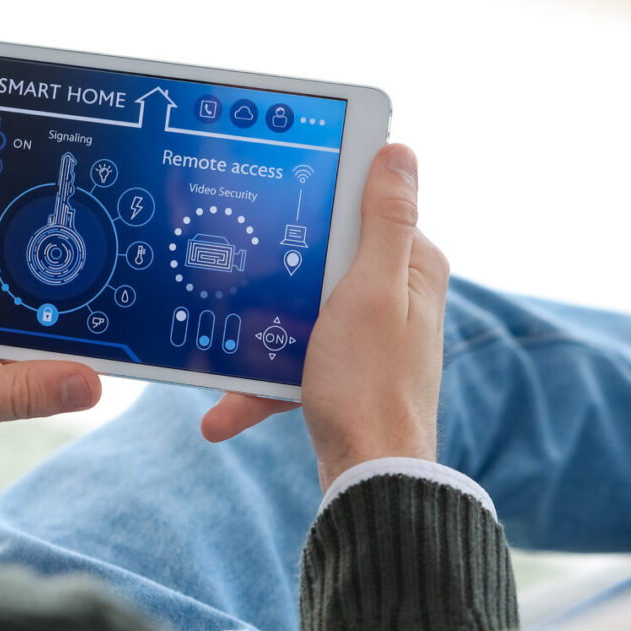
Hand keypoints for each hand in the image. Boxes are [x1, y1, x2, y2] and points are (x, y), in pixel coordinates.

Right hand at [201, 144, 448, 491]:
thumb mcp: (371, 289)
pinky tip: (224, 411)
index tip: (274, 190)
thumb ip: (384, 219)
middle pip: (320, 257)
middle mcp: (395, 294)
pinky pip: (293, 359)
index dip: (317, 195)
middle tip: (236, 283)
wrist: (369, 479)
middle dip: (272, 279)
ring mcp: (368, 334)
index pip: (364, 203)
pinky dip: (260, 383)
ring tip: (218, 363)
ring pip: (298, 312)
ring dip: (254, 341)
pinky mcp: (344, 371)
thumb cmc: (371, 386)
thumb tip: (399, 151)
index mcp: (412, 265)